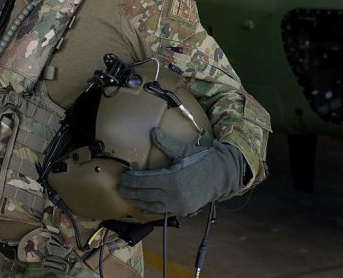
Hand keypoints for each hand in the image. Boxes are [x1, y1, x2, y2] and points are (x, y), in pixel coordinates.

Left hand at [118, 128, 245, 215]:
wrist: (223, 175)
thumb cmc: (203, 160)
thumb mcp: (185, 150)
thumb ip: (166, 143)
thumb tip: (152, 132)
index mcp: (172, 179)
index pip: (144, 181)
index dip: (132, 179)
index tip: (124, 176)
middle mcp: (173, 195)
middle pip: (144, 194)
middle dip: (130, 190)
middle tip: (120, 186)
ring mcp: (177, 205)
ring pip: (150, 205)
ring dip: (137, 200)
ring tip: (127, 195)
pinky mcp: (182, 210)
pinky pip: (161, 210)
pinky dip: (149, 207)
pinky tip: (142, 203)